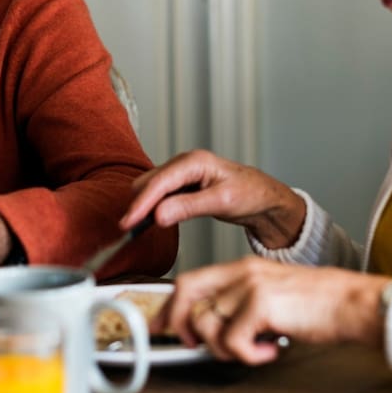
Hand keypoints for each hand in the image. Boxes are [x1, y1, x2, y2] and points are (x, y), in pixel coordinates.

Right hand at [121, 149, 306, 248]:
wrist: (264, 198)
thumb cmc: (250, 194)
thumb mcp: (221, 202)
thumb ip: (188, 207)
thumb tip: (158, 216)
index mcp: (194, 161)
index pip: (159, 183)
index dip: (141, 204)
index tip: (127, 222)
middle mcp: (184, 163)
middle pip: (149, 183)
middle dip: (137, 205)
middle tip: (128, 230)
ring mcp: (182, 173)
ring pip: (151, 188)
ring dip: (143, 207)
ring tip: (135, 228)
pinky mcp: (182, 184)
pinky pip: (160, 194)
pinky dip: (152, 207)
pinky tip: (149, 221)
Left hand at [158, 257, 390, 363]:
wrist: (354, 303)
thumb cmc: (320, 306)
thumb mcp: (272, 298)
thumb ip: (241, 307)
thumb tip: (211, 332)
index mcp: (242, 268)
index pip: (190, 281)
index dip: (167, 307)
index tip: (157, 328)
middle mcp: (242, 272)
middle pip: (185, 294)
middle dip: (177, 324)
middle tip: (194, 347)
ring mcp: (250, 285)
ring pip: (205, 323)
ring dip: (222, 348)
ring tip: (253, 349)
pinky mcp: (262, 304)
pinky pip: (231, 341)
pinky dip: (247, 356)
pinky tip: (270, 351)